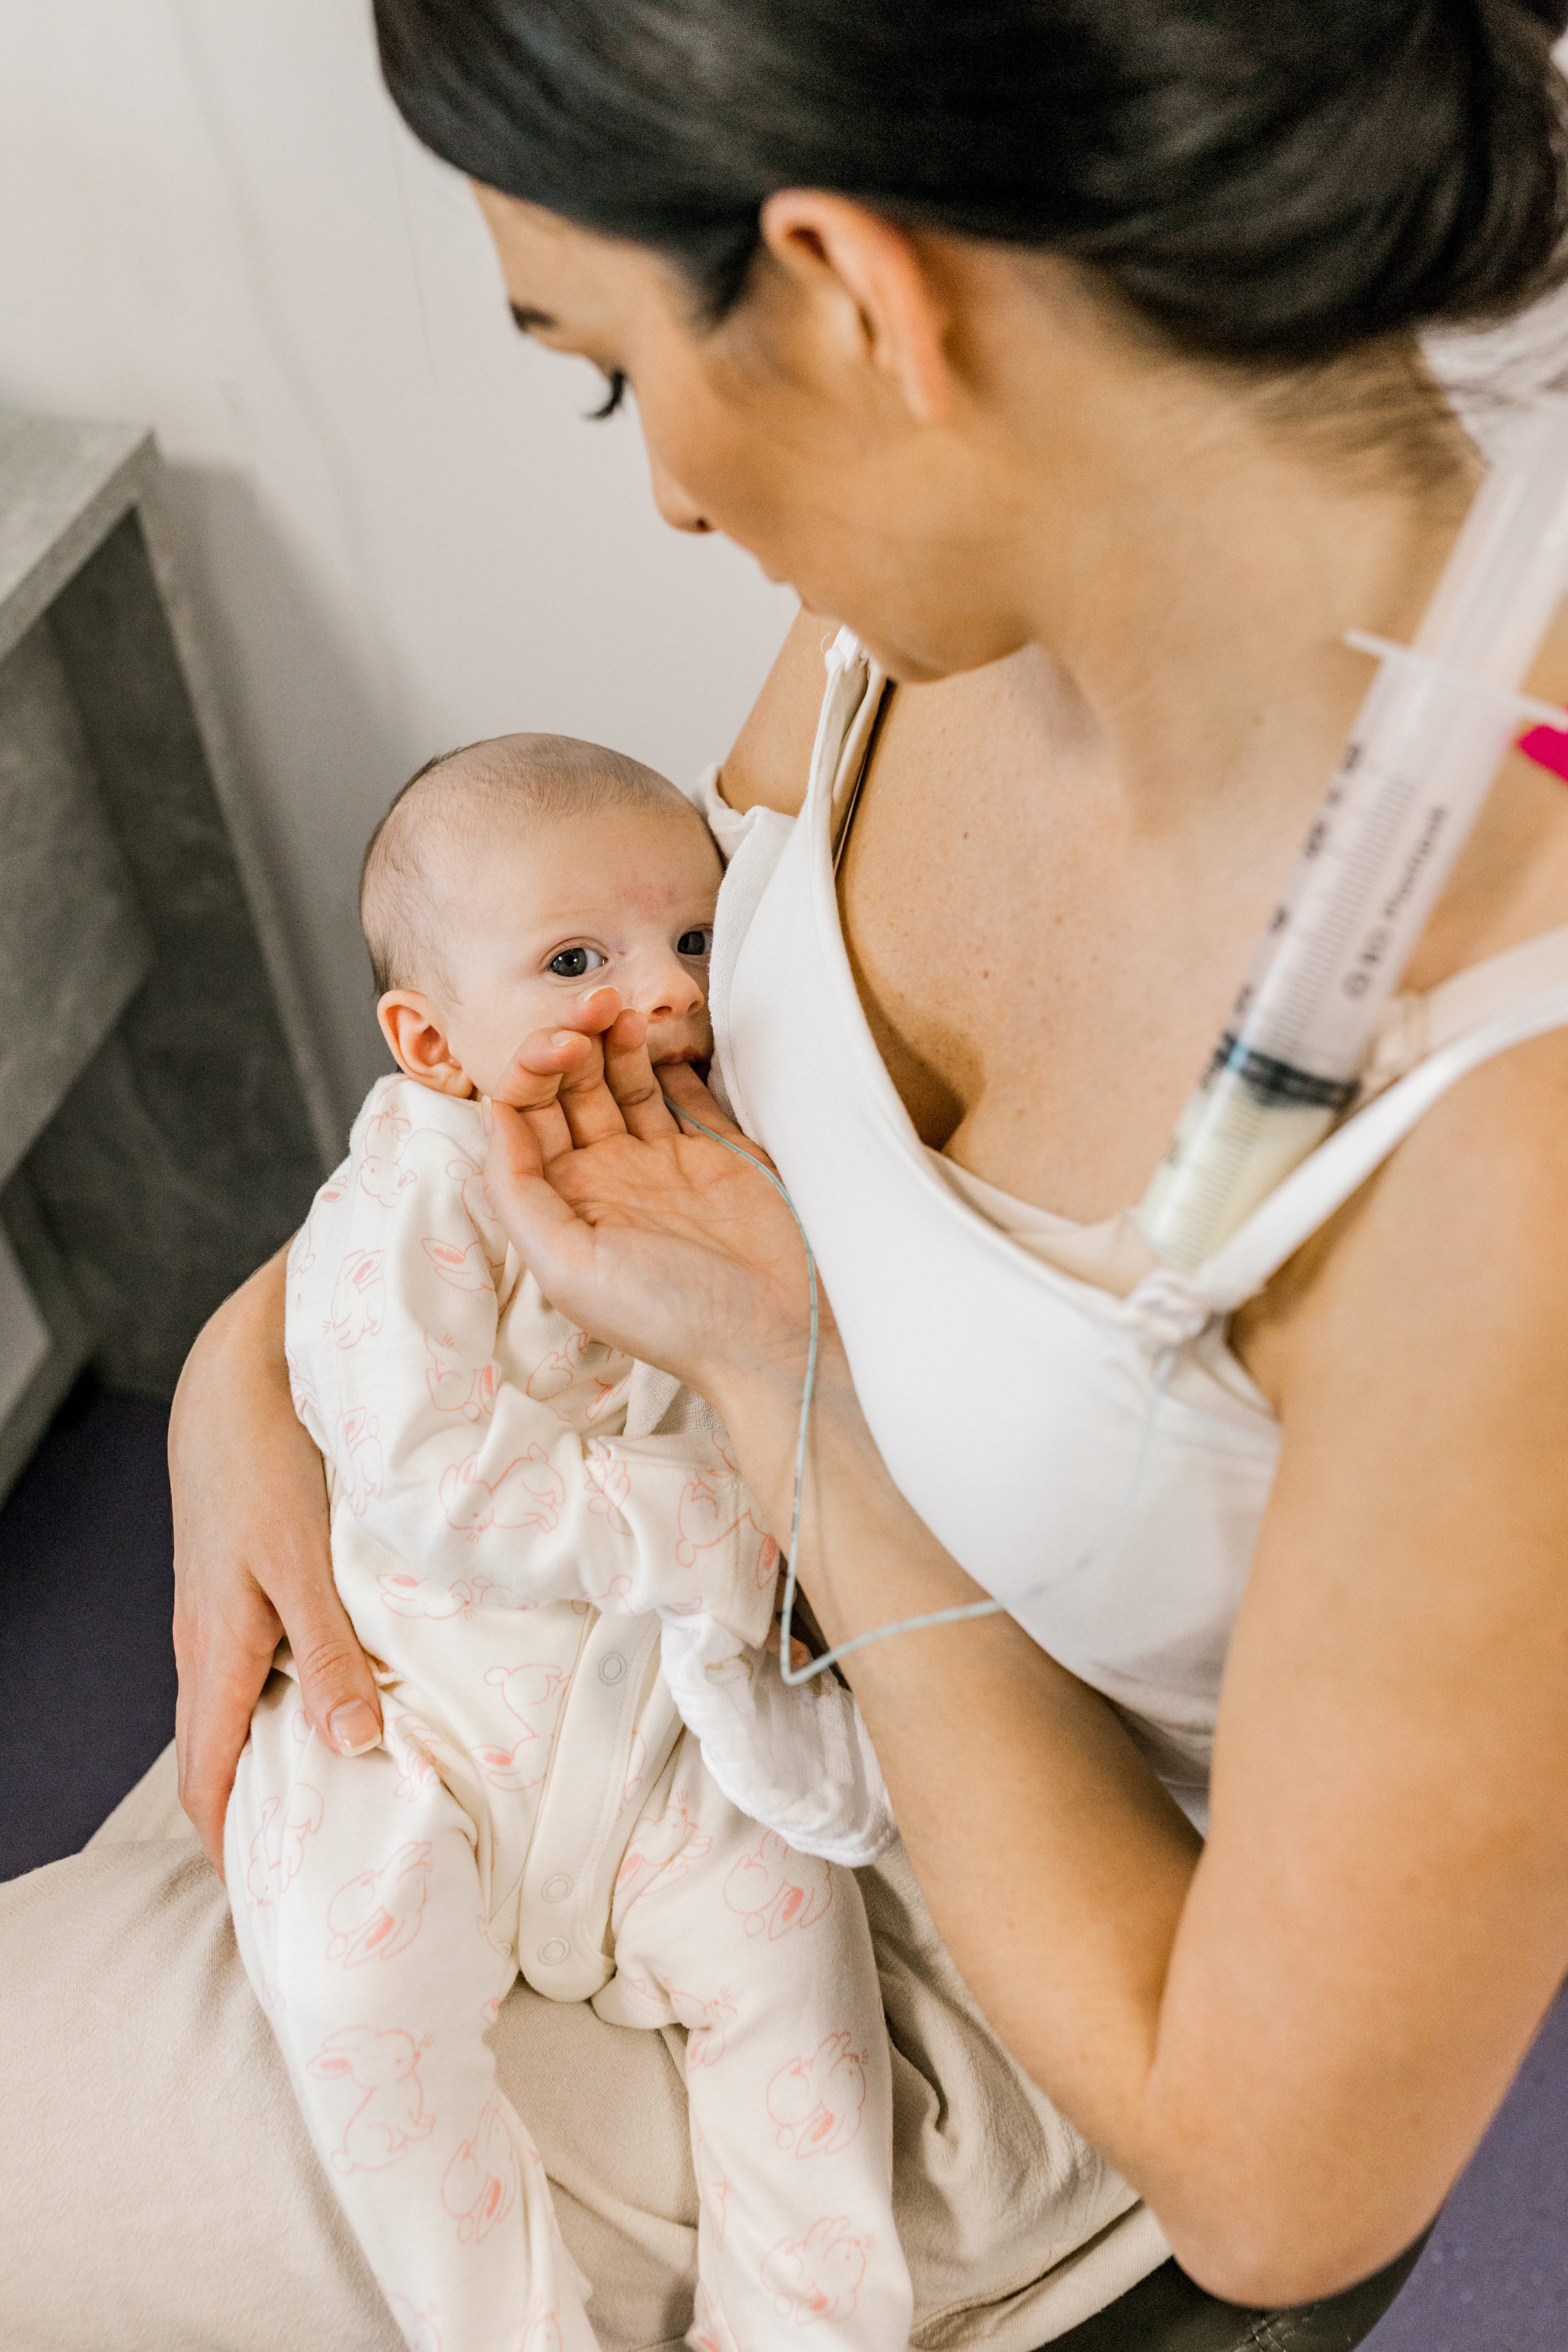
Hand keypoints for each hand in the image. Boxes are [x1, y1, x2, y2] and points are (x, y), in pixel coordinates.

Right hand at [170, 1252, 383, 1874]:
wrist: (236, 1378)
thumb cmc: (268, 1462)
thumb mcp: (304, 1560)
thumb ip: (332, 1650)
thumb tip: (353, 1742)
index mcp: (215, 1653)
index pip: (208, 1783)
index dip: (231, 1850)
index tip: (273, 1904)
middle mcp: (204, 1645)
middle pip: (216, 1759)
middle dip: (253, 1820)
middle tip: (312, 1871)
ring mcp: (218, 1616)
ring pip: (235, 1713)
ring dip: (272, 1762)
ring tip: (332, 1807)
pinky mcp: (239, 1585)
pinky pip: (251, 1669)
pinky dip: (281, 1705)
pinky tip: (333, 1707)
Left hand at [482, 1001, 820, 1411]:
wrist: (774, 1334)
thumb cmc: (670, 1318)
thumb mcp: (567, 1267)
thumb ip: (520, 1191)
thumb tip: (494, 1115)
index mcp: (562, 1202)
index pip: (525, 1114)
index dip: (533, 1067)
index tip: (564, 1042)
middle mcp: (605, 1177)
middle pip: (569, 1088)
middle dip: (572, 1039)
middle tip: (596, 1004)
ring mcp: (661, 1162)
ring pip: (623, 1081)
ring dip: (615, 1041)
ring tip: (624, 1010)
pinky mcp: (715, 1151)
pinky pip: (683, 1091)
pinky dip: (671, 1060)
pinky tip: (664, 1035)